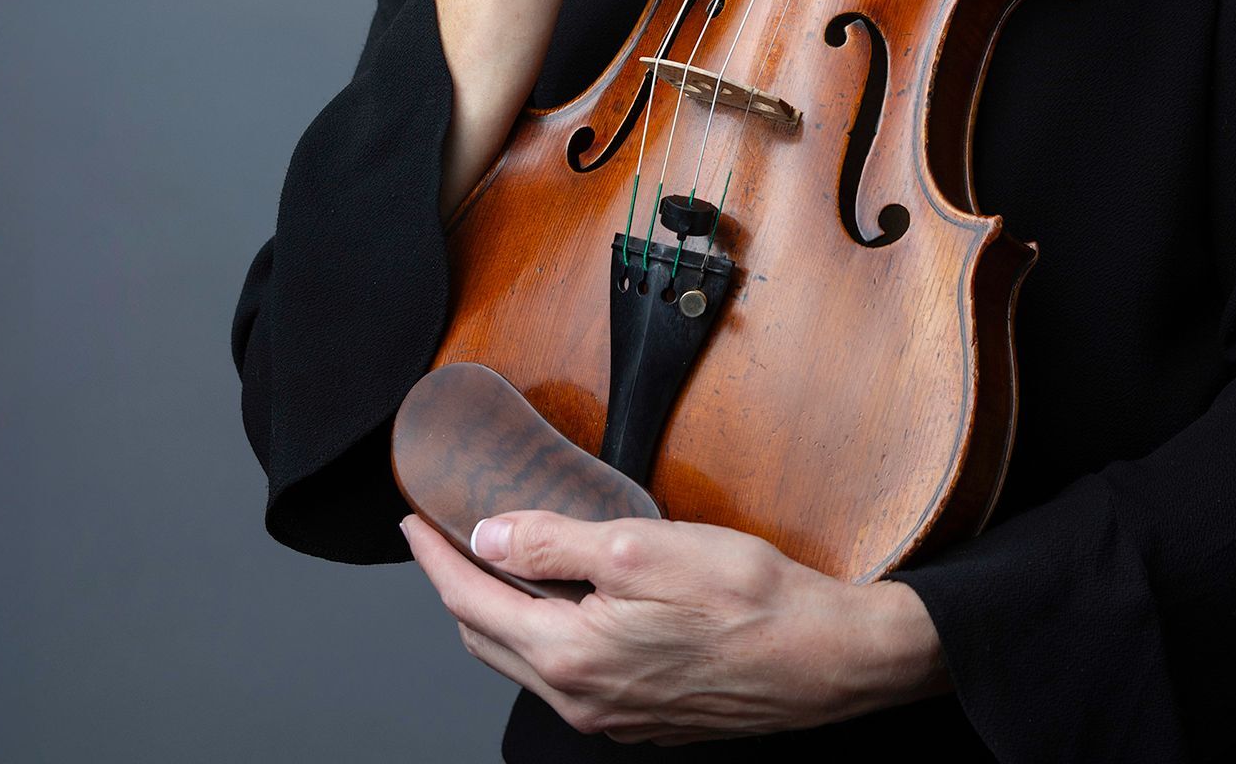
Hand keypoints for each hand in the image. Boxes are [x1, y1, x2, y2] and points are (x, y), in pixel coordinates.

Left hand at [401, 508, 950, 742]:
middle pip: (487, 640)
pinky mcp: (642, 715)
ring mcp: (612, 714)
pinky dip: (541, 633)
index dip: (435, 557)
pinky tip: (562, 602)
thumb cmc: (748, 599)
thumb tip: (488, 537)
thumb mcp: (644, 548)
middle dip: (455, 586)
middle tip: (441, 538)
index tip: (414, 520)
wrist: (822, 659)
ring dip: (496, 612)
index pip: (472, 601)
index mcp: (571, 655)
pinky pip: (565, 675)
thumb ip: (557, 544)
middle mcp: (581, 698)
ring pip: (525, 661)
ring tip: (491, 563)